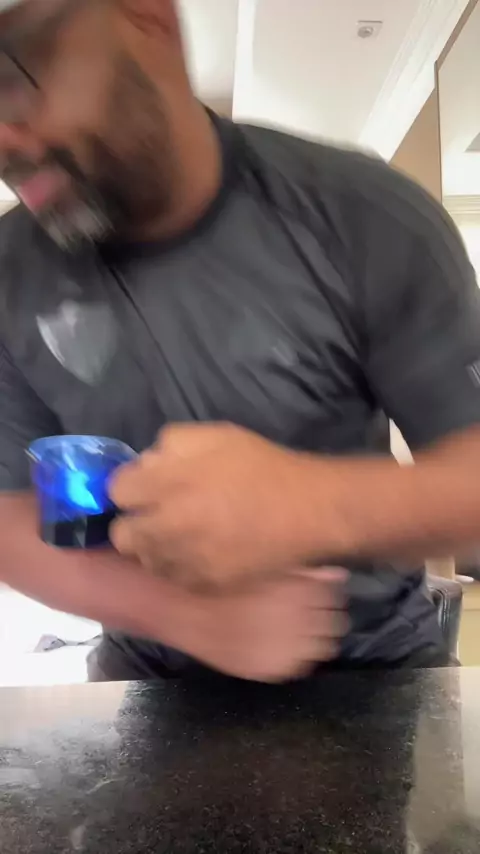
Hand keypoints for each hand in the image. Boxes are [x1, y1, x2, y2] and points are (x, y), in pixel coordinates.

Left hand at [109, 423, 323, 588]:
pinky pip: (174, 577)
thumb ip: (169, 444)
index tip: (147, 486)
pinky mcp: (203, 584)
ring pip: (146, 560)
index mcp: (165, 484)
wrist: (305, 510)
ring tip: (184, 533)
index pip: (116, 492)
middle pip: (121, 534)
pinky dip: (180, 566)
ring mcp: (184, 560)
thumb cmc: (259, 466)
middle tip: (160, 513)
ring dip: (156, 546)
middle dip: (135, 521)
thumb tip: (145, 464)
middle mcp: (166, 526)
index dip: (131, 486)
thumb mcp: (214, 435)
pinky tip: (202, 551)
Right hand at [180, 568, 347, 681]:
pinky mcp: (277, 670)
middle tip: (312, 615)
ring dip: (317, 638)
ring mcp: (288, 649)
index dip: (327, 595)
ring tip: (300, 632)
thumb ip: (307, 574)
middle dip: (327, 617)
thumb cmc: (233, 588)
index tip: (319, 595)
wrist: (198, 620)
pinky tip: (284, 645)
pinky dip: (298, 655)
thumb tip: (339, 574)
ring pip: (324, 647)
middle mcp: (298, 622)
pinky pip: (302, 664)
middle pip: (335, 623)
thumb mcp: (271, 571)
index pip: (333, 597)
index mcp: (297, 593)